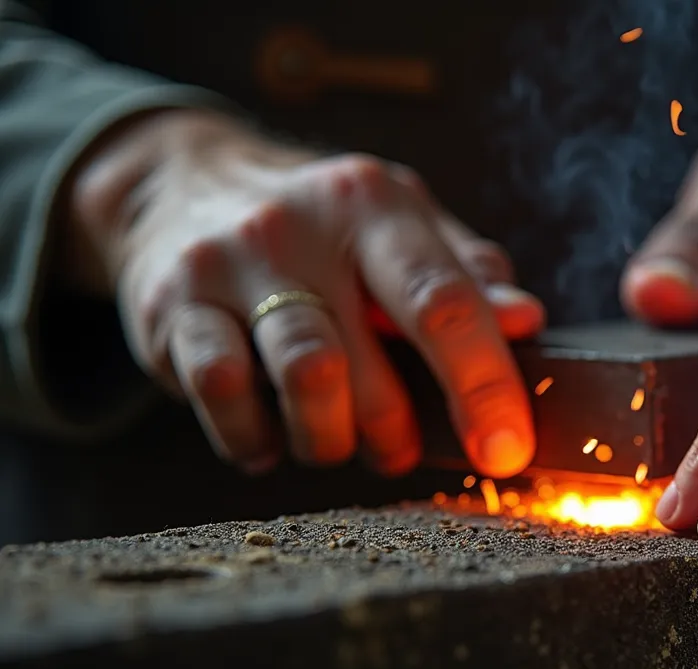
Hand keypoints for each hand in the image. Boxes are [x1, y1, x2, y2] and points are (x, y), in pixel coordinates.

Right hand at [71, 111, 543, 476]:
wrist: (181, 187)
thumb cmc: (323, 225)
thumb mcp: (402, 225)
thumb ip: (466, 273)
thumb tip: (525, 320)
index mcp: (374, 204)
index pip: (442, 301)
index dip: (482, 384)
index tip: (505, 450)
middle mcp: (299, 227)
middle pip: (369, 364)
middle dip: (396, 433)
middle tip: (398, 445)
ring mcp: (226, 266)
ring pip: (302, 382)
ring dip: (332, 440)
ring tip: (337, 437)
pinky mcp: (169, 309)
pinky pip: (222, 395)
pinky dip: (257, 437)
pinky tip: (270, 430)